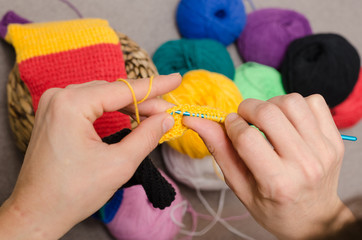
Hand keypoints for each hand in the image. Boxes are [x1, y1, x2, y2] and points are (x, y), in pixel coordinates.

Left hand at [0, 74, 180, 238]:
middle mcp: (59, 96)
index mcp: (71, 104)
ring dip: (129, 104)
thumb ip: (147, 136)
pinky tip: (129, 114)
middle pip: (113, 91)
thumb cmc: (73, 192)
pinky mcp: (55, 114)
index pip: (123, 90)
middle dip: (143, 100)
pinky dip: (112, 109)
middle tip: (168, 109)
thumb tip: (166, 118)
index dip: (154, 86)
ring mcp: (54, 104)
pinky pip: (90, 104)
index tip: (176, 80)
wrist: (37, 211)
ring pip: (102, 96)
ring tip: (154, 113)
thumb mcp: (119, 164)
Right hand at [185, 93, 354, 238]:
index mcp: (277, 183)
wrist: (314, 219)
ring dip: (272, 104)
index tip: (229, 126)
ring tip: (267, 120)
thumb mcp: (239, 185)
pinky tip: (288, 121)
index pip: (247, 137)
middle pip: (269, 113)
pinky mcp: (335, 140)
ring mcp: (324, 150)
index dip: (231, 125)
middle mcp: (304, 165)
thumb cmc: (272, 206)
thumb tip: (195, 120)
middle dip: (248, 108)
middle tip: (244, 119)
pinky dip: (297, 105)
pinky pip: (315, 101)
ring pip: (292, 101)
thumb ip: (219, 150)